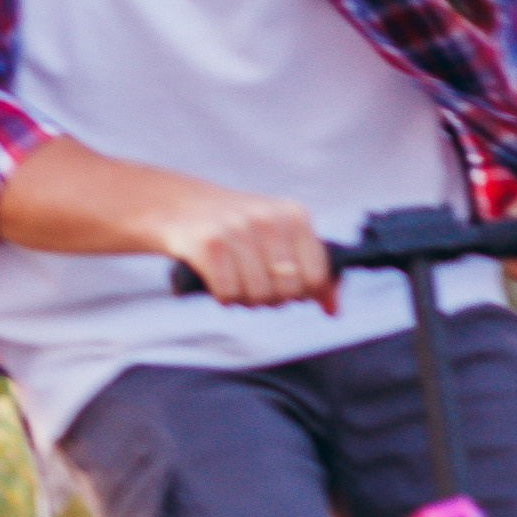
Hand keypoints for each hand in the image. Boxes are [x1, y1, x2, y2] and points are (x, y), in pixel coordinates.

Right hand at [168, 187, 335, 310]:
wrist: (182, 207)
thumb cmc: (240, 229)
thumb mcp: (282, 238)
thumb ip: (312, 272)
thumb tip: (334, 309)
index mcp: (294, 215)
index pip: (316, 276)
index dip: (300, 291)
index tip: (282, 283)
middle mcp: (269, 219)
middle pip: (287, 291)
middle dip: (271, 297)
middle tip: (254, 282)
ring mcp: (238, 229)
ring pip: (257, 295)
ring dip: (244, 298)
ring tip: (235, 278)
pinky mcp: (209, 244)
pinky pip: (228, 294)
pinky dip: (222, 296)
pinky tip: (216, 278)